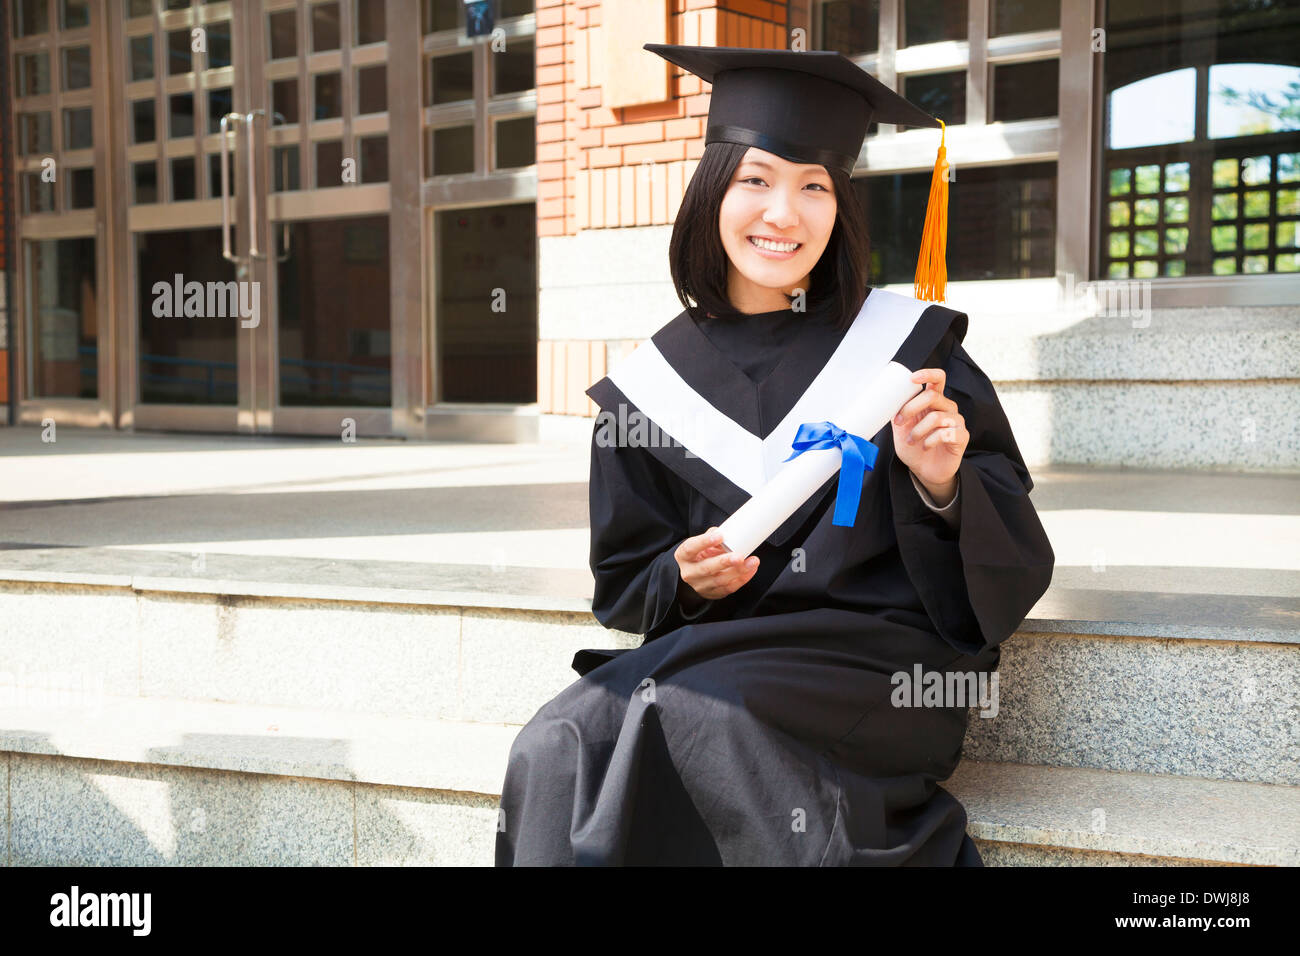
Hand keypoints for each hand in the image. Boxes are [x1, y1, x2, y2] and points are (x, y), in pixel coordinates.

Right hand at [674, 526, 758, 599]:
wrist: (698, 574)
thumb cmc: (701, 554)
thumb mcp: (701, 543)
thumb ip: (712, 536)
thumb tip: (727, 531)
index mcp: (684, 556)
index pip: (690, 548)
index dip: (704, 542)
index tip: (719, 536)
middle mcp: (689, 572)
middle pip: (706, 568)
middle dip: (724, 562)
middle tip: (738, 556)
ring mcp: (700, 585)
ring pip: (720, 580)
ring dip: (738, 571)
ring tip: (752, 562)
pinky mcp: (713, 593)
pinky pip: (729, 588)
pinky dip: (742, 579)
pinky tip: (751, 569)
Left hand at [892, 368, 967, 497]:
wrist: (925, 472)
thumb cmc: (915, 448)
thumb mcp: (900, 429)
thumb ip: (898, 413)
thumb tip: (887, 399)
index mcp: (934, 402)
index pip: (937, 379)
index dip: (927, 374)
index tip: (912, 378)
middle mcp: (948, 408)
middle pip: (932, 396)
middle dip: (911, 408)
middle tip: (900, 422)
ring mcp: (956, 422)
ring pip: (936, 417)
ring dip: (918, 430)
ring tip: (912, 440)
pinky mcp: (962, 436)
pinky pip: (946, 433)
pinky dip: (930, 440)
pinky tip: (926, 447)